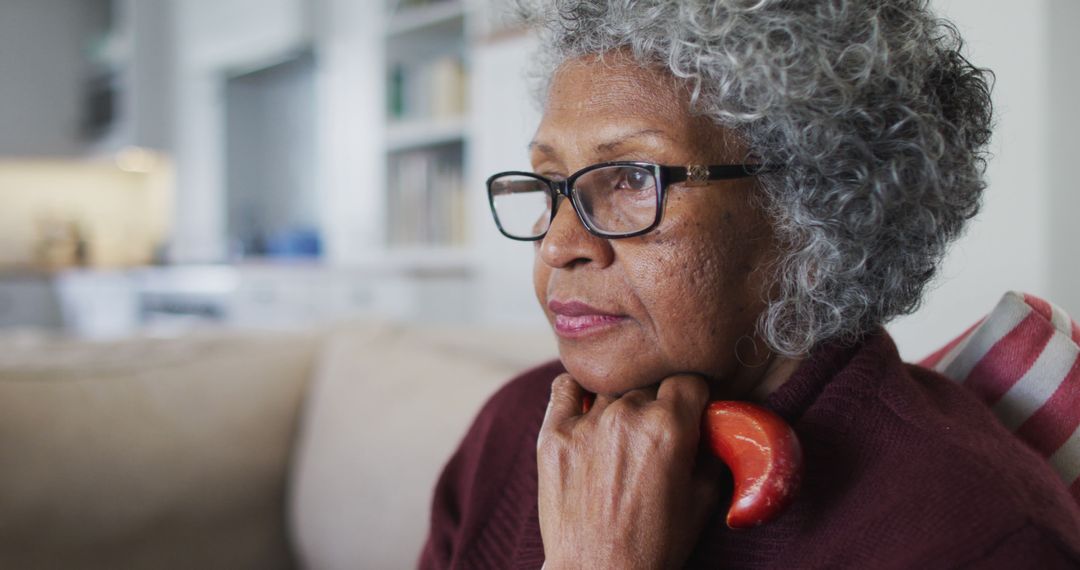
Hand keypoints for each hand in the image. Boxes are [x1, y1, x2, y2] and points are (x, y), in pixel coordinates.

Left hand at [537, 373, 723, 569]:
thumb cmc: (655, 544)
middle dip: (657, 402)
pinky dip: (579, 390)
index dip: (693, 395)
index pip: (688, 379)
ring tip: (621, 434)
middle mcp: (626, 416)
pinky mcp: (553, 434)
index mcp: (669, 427)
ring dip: (621, 401)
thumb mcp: (702, 499)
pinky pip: (566, 387)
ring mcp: (586, 423)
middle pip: (648, 383)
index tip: (690, 409)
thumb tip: (711, 420)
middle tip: (656, 431)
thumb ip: (711, 449)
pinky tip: (588, 407)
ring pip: (611, 386)